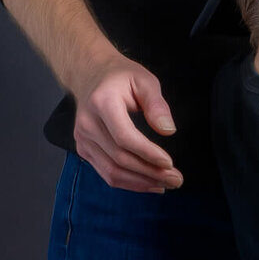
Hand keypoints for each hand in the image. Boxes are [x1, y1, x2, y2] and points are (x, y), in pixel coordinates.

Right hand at [71, 53, 182, 191]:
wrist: (89, 74)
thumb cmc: (120, 77)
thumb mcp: (144, 80)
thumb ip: (157, 104)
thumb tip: (168, 130)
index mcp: (102, 103)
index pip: (124, 137)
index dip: (147, 153)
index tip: (169, 162)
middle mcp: (88, 124)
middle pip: (119, 158)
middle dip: (150, 172)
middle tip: (176, 179)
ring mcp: (83, 139)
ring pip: (111, 171)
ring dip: (141, 182)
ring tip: (166, 184)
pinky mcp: (83, 149)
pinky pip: (106, 172)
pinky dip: (128, 183)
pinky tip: (149, 183)